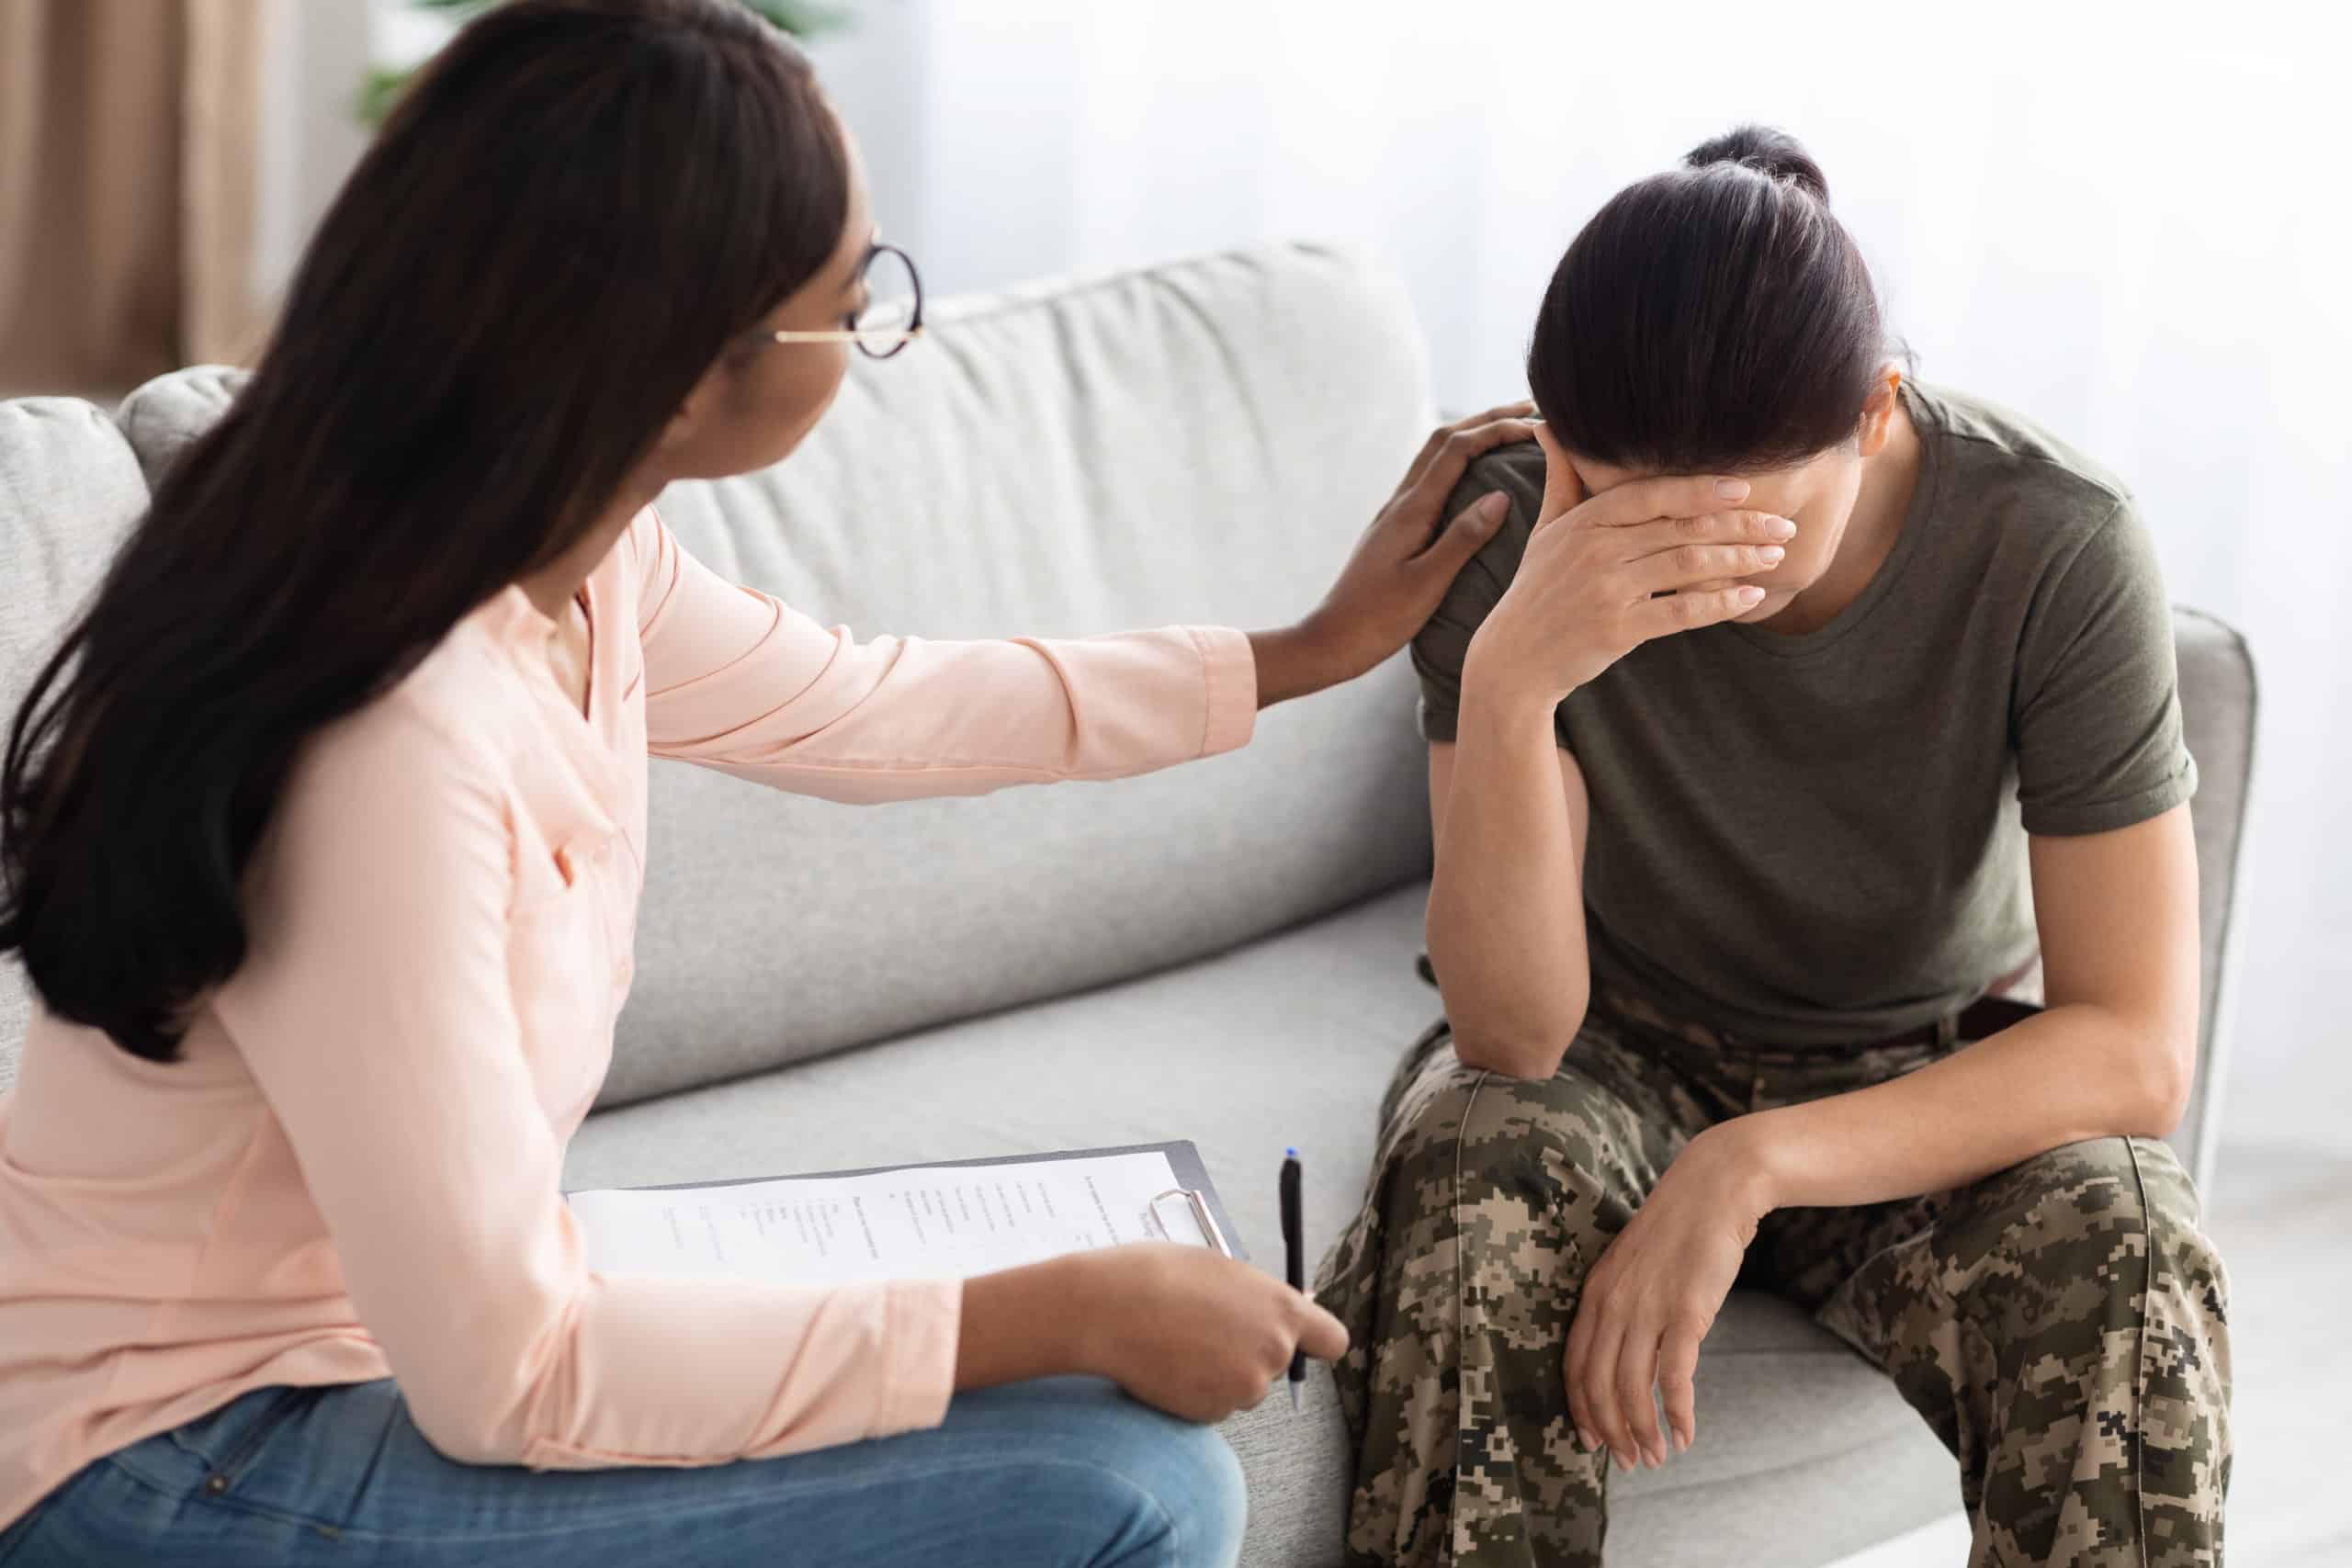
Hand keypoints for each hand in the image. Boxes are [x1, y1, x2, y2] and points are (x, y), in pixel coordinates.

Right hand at [1072, 1243, 1348, 1422]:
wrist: (1107, 1309)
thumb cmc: (1160, 1275)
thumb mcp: (1221, 1268)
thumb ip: (1261, 1295)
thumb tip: (1295, 1305)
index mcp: (1282, 1311)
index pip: (1333, 1341)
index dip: (1314, 1342)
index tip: (1297, 1340)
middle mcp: (1273, 1353)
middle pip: (1279, 1364)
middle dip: (1251, 1353)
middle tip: (1207, 1329)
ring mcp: (1243, 1388)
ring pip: (1243, 1387)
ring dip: (1220, 1373)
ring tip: (1179, 1341)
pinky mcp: (1212, 1413)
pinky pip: (1213, 1406)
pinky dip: (1196, 1391)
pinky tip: (1168, 1364)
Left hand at [1251, 403, 1541, 705]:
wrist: (1332, 639)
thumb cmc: (1379, 619)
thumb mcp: (1428, 583)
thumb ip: (1463, 538)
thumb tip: (1500, 496)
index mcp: (1411, 509)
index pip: (1457, 449)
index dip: (1497, 429)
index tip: (1537, 426)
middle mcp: (1400, 502)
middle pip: (1444, 439)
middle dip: (1487, 419)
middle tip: (1531, 409)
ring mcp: (1395, 513)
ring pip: (1435, 456)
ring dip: (1472, 435)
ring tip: (1508, 430)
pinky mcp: (1395, 528)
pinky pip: (1430, 478)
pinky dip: (1458, 462)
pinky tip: (1474, 475)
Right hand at [1462, 439, 1794, 712]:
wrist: (1513, 660)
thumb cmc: (1536, 590)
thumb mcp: (1544, 530)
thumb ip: (1562, 479)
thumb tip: (1548, 425)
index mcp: (1584, 522)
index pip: (1652, 495)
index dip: (1702, 489)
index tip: (1746, 489)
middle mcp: (1596, 551)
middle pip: (1682, 528)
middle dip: (1741, 525)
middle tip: (1783, 525)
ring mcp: (1607, 590)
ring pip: (1689, 565)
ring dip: (1741, 560)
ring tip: (1776, 557)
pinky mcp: (1618, 629)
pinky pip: (1683, 610)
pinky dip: (1722, 602)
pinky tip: (1752, 596)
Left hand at [1564, 1126, 1771, 1470]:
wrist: (1714, 1187)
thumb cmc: (1678, 1229)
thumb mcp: (1633, 1265)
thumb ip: (1624, 1305)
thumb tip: (1625, 1351)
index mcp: (1595, 1293)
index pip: (1575, 1365)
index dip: (1581, 1409)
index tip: (1592, 1441)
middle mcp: (1613, 1303)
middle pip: (1599, 1385)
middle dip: (1612, 1432)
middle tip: (1630, 1462)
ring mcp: (1648, 1308)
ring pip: (1633, 1388)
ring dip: (1645, 1430)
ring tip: (1658, 1456)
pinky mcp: (1686, 1312)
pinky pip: (1674, 1377)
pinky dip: (1677, 1413)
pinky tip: (1685, 1434)